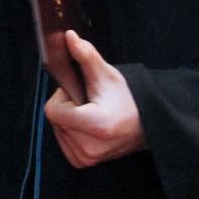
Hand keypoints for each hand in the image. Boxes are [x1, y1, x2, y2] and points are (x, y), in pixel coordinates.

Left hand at [41, 29, 145, 167]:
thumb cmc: (126, 98)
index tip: (80, 93)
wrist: (145, 124)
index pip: (52, 111)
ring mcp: (85, 157)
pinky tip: (88, 127)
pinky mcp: (82, 162)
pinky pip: (62, 141)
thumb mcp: (107, 74)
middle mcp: (88, 147)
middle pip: (55, 119)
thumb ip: (86, 55)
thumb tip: (69, 37)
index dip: (63, 97)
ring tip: (91, 114)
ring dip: (68, 119)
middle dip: (67, 106)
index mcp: (95, 125)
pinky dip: (71, 131)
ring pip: (58, 129)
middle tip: (89, 103)